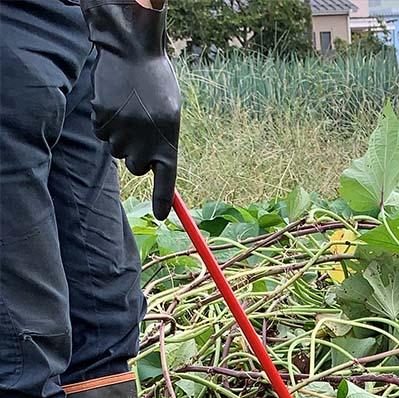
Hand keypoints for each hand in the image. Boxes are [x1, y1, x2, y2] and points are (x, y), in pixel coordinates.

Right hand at [81, 0, 180, 219]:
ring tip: (129, 110)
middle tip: (141, 132)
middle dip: (136, 156)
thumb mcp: (170, 113)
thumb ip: (163, 140)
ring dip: (121, 136)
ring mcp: (123, 131)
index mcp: (168, 140)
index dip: (162, 199)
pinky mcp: (103, 120)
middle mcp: (146, 140)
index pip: (167, 179)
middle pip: (136, 168)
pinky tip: (114, 103)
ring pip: (116, 150)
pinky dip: (106, 123)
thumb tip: (152, 167)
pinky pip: (101, 133)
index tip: (161, 217)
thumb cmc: (155, 84)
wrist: (132, 52)